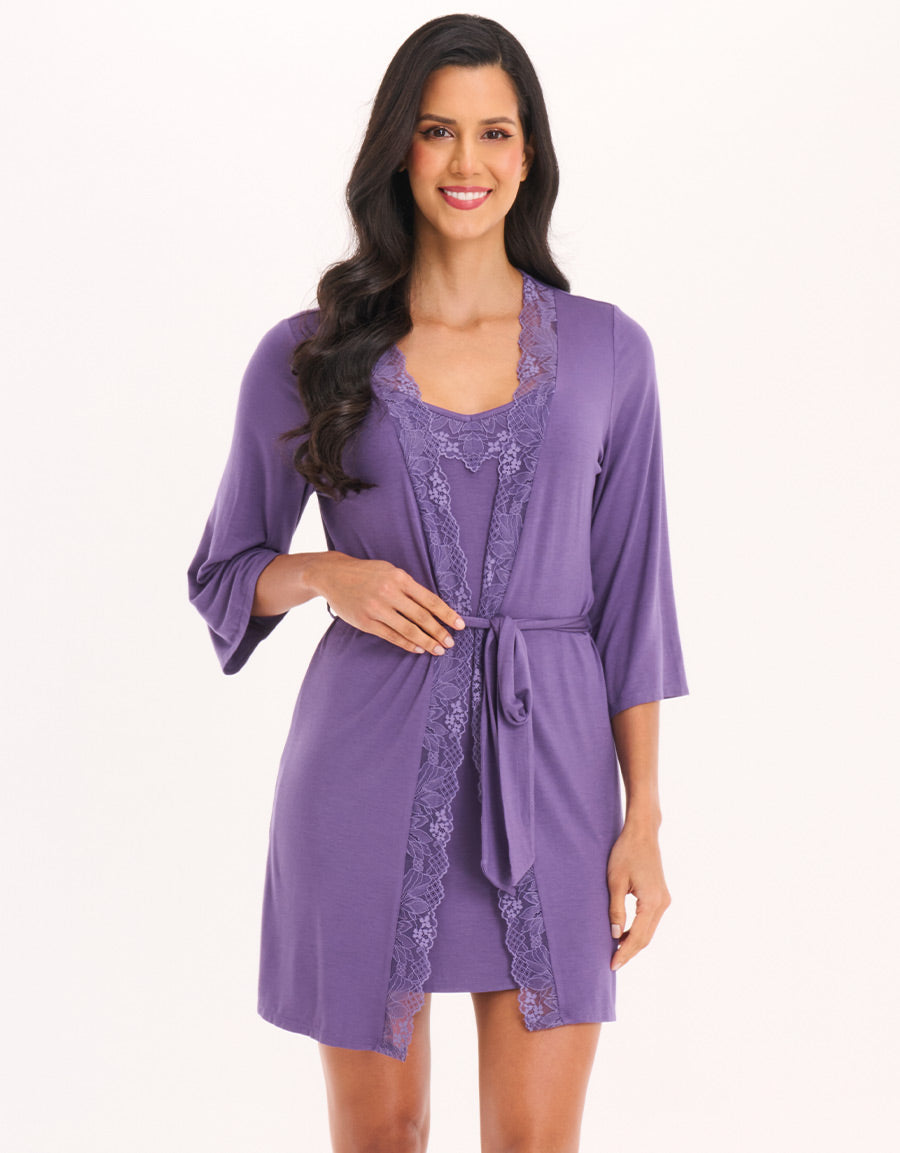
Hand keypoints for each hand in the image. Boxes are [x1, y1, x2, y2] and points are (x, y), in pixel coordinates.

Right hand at [316, 553, 465, 655]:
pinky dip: (407, 644)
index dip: (447, 614)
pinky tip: (418, 649)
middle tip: (451, 643)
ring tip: (438, 650)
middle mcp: (389, 593)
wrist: (333, 575)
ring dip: (426, 642)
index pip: (430, 600)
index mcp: (400, 578)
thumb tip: (433, 607)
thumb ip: (409, 587)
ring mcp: (377, 609)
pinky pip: (391, 636)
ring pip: (408, 629)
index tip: (460, 625)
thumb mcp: (390, 571)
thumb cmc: (366, 573)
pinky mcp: (366, 622)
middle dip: (439, 632)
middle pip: (422, 617)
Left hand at [606, 822, 670, 970]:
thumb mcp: (615, 881)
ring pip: (650, 931)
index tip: (612, 965)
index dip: (625, 952)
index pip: (638, 936)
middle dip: (630, 952)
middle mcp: (663, 904)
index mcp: (652, 902)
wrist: (642, 833)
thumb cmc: (625, 853)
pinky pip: (651, 921)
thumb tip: (615, 935)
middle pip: (646, 937)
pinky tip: (625, 935)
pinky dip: (639, 931)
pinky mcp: (661, 896)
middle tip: (612, 964)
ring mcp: (664, 900)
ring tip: (616, 953)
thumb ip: (616, 909)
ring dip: (635, 942)